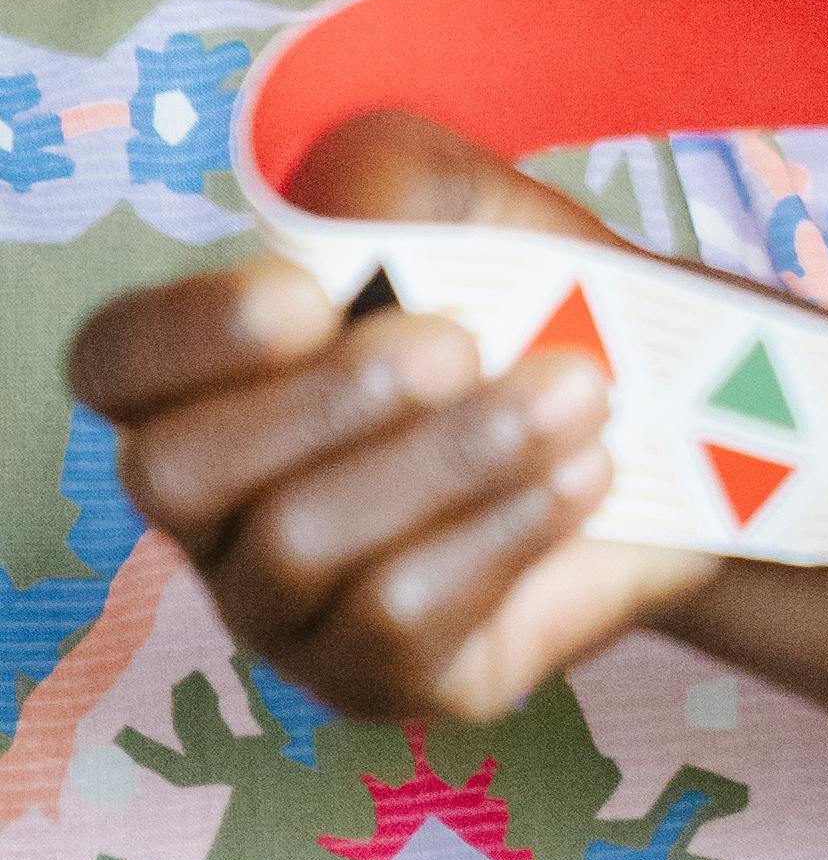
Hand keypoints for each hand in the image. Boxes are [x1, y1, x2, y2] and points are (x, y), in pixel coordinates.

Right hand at [70, 110, 713, 725]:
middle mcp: (217, 506)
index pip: (114, 363)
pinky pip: (395, 619)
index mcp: (210, 378)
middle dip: (322, 401)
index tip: (311, 292)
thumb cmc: (541, 309)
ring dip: (453, 456)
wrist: (681, 429)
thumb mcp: (474, 211)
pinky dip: (503, 528)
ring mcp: (282, 607)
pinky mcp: (373, 678)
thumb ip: (386, 182)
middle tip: (460, 346)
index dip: (185, 331)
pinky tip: (583, 472)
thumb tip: (331, 221)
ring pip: (298, 545)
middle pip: (177, 472)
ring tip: (577, 393)